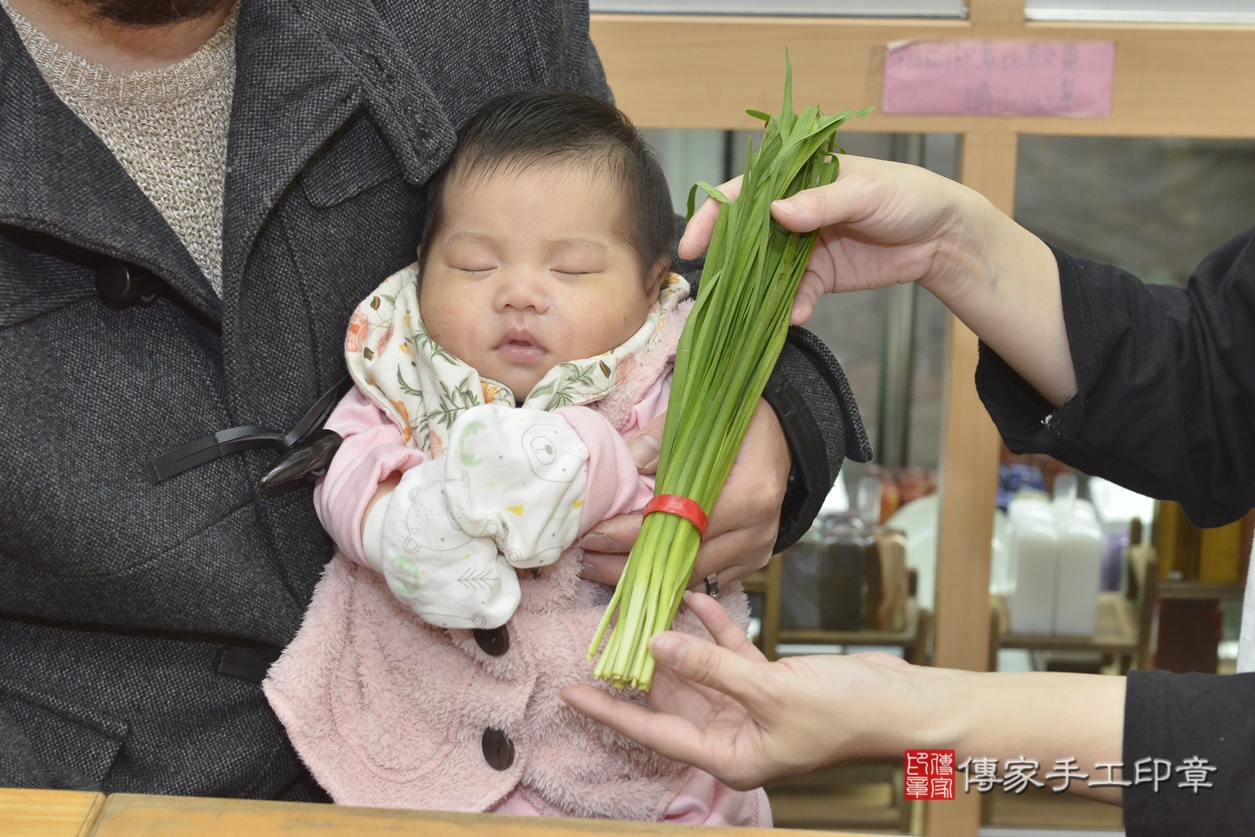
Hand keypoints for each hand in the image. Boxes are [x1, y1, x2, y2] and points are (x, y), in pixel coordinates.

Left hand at [561, 592, 930, 789]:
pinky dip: (714, 628)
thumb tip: (655, 644)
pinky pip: (730, 654)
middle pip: (672, 700)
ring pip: (698, 671)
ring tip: (645, 605)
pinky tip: (694, 598)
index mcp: (730, 756)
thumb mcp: (770, 690)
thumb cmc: (844, 713)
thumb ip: (710, 667)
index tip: (573, 693)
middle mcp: (734, 734)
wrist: (904, 705)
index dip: (612, 712)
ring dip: (677, 639)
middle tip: (606, 632)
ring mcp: (751, 707)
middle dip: (642, 666)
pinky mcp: (770, 682)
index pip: (655, 733)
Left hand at [578, 399, 787, 588]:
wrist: (786, 437)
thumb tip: (630, 460)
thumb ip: (664, 436)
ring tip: (602, 569)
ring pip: (694, 580)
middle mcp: (756, 531)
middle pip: (684, 563)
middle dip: (630, 565)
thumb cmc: (741, 424)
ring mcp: (757, 550)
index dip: (632, 534)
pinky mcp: (753, 560)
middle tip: (586, 562)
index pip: (679, 526)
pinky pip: (708, 581)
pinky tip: (638, 572)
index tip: (593, 536)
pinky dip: (672, 580)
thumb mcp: (705, 416)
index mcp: (748, 494)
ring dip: (646, 578)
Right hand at [679, 157, 980, 326]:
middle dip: (726, 260)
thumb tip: (777, 212)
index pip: (745, 192)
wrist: (944, 236)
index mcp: (798, 178)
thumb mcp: (867, 192)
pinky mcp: (820, 277)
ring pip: (766, 270)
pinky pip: (795, 294)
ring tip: (745, 310)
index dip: (714, 215)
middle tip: (706, 284)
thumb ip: (821, 202)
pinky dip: (792, 307)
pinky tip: (795, 316)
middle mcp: (794, 211)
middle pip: (746, 235)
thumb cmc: (908, 195)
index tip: (692, 243)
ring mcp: (804, 246)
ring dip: (756, 291)